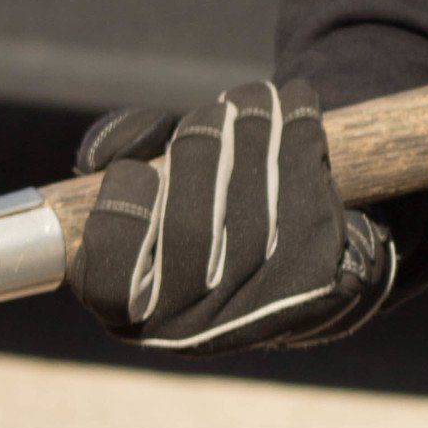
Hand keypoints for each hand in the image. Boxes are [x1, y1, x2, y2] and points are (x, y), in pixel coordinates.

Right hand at [72, 80, 394, 353]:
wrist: (296, 270)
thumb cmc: (200, 215)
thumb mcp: (145, 189)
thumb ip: (119, 157)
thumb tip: (118, 148)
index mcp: (135, 315)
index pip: (107, 282)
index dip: (120, 213)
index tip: (136, 168)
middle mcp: (193, 330)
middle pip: (188, 230)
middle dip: (201, 151)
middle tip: (215, 113)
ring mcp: (257, 316)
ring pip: (252, 215)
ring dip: (257, 136)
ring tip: (258, 98)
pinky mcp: (319, 287)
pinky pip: (307, 207)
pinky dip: (303, 144)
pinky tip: (299, 105)